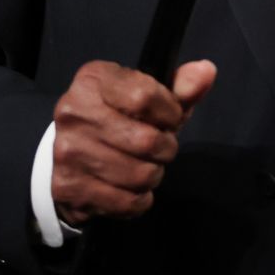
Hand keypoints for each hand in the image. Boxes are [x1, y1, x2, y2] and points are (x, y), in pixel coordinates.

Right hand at [50, 59, 215, 224]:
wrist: (68, 152)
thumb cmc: (117, 118)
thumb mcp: (148, 95)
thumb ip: (180, 86)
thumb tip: (207, 71)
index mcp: (94, 80)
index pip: (144, 97)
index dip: (169, 113)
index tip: (170, 119)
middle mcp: (74, 112)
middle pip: (146, 140)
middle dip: (165, 149)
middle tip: (159, 148)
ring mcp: (67, 151)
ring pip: (140, 175)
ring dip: (152, 175)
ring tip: (143, 166)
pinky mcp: (68, 187)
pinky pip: (127, 202)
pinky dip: (139, 199)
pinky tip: (129, 187)